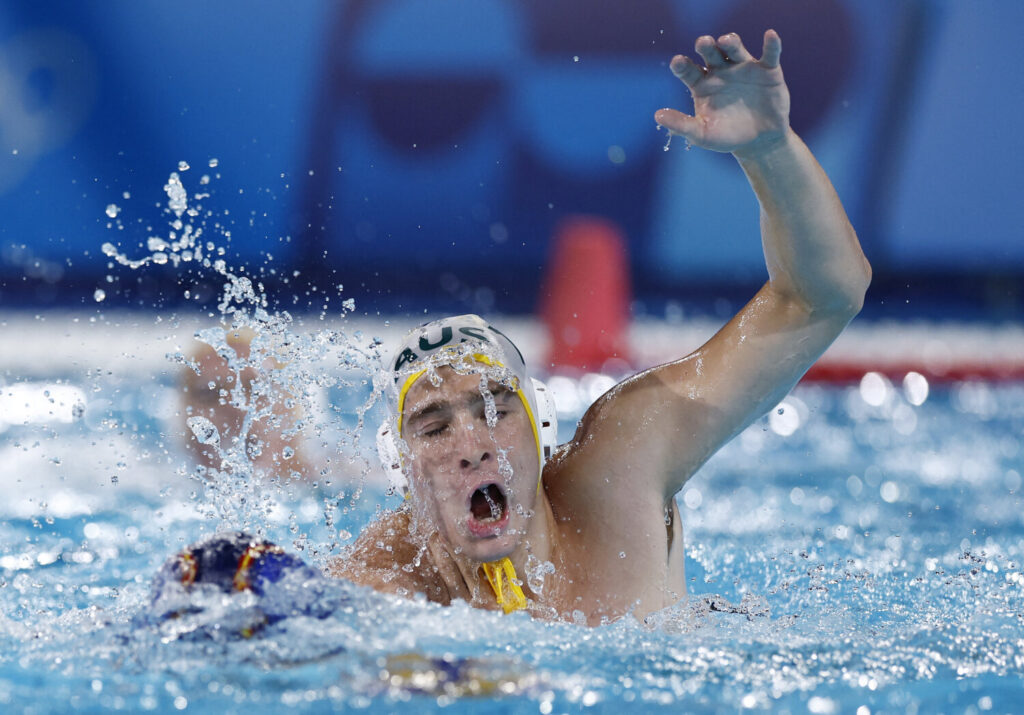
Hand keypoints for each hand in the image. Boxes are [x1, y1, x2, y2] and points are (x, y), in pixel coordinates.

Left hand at [655, 30, 789, 157]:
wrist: (759, 142)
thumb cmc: (727, 136)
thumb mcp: (702, 134)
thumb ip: (681, 125)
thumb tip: (657, 116)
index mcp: (701, 83)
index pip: (688, 70)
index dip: (681, 65)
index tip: (677, 62)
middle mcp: (720, 71)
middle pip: (710, 53)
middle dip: (706, 46)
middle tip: (702, 43)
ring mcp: (743, 67)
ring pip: (735, 48)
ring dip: (731, 42)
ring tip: (726, 41)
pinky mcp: (767, 70)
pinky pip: (769, 53)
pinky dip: (771, 44)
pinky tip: (770, 35)